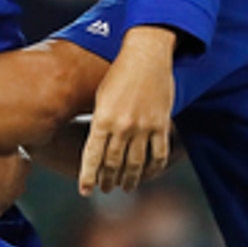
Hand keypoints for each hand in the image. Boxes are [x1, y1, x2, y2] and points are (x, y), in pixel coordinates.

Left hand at [79, 26, 175, 195]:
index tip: (85, 191)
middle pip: (113, 164)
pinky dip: (153, 168)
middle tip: (105, 189)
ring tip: (125, 187)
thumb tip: (96, 145)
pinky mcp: (161, 124)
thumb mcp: (101, 96)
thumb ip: (99, 122)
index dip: (88, 176)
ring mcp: (143, 127)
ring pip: (135, 164)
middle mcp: (122, 126)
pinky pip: (158, 154)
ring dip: (129, 179)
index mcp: (102, 119)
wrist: (146, 55)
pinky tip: (148, 174)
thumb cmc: (119, 73)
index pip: (92, 156)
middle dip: (108, 180)